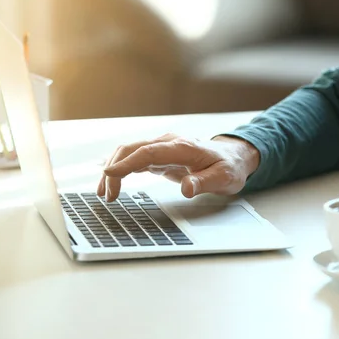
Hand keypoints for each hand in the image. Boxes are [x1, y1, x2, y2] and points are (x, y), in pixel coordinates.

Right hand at [97, 133, 259, 201]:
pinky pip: (135, 158)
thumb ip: (204, 182)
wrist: (233, 157)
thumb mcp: (223, 178)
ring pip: (130, 153)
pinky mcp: (160, 155)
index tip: (109, 174)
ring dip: (114, 170)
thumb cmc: (228, 167)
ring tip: (105, 193)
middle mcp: (168, 143)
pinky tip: (112, 182)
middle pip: (132, 150)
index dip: (127, 163)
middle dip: (115, 170)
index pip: (147, 152)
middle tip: (107, 195)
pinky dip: (121, 169)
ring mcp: (162, 148)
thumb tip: (186, 188)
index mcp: (182, 147)